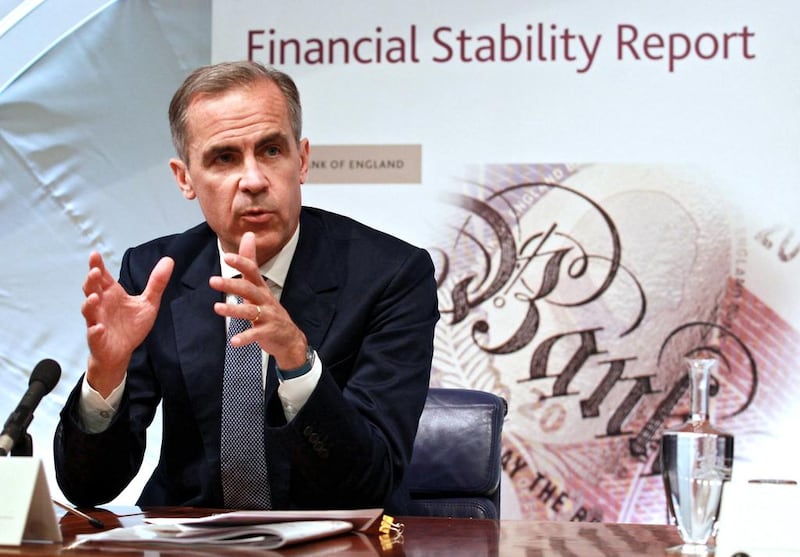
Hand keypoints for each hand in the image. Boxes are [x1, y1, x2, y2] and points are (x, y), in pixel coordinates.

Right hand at [82, 252, 173, 395]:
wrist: (122, 352)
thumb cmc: (131, 325)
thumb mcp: (148, 302)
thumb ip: (156, 283)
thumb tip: (169, 260)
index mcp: (112, 294)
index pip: (103, 277)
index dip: (98, 266)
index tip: (95, 254)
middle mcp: (102, 305)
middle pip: (91, 289)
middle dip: (91, 281)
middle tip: (95, 271)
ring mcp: (97, 321)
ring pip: (89, 310)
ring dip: (90, 303)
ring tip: (95, 297)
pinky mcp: (98, 339)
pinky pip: (93, 335)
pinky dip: (95, 331)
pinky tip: (98, 328)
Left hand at [209, 232, 308, 369]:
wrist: (289, 337)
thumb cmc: (269, 309)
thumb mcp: (259, 285)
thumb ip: (250, 262)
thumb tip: (248, 234)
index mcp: (260, 288)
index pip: (252, 271)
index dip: (241, 263)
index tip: (227, 256)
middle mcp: (265, 300)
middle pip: (248, 289)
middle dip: (231, 284)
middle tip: (212, 280)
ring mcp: (267, 316)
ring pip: (250, 311)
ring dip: (234, 310)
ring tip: (217, 308)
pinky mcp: (268, 332)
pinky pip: (255, 334)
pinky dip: (244, 338)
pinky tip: (233, 342)